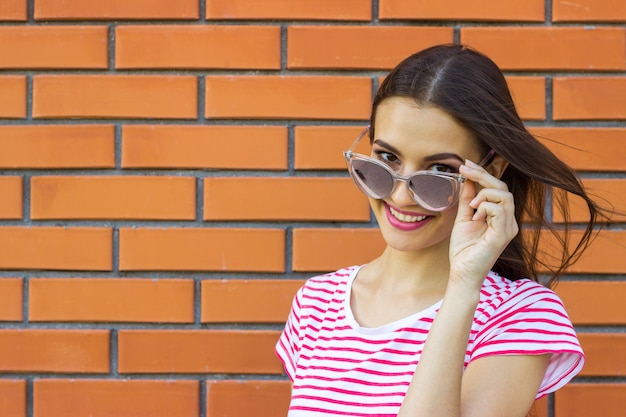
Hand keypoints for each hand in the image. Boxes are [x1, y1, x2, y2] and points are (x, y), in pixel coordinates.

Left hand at [448, 160, 517, 288]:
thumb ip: (468, 199)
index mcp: (500, 216)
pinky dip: (484, 207)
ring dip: (483, 195)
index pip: (498, 188)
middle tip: (464, 169)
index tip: (466, 163)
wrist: (462, 273)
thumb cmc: (464, 249)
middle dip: (482, 175)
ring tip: (471, 207)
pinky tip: (475, 216)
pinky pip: (499, 210)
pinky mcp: (503, 235)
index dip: (483, 173)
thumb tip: (467, 178)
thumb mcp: (464, 218)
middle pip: (502, 188)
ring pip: (504, 196)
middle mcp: (508, 220)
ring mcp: (508, 228)